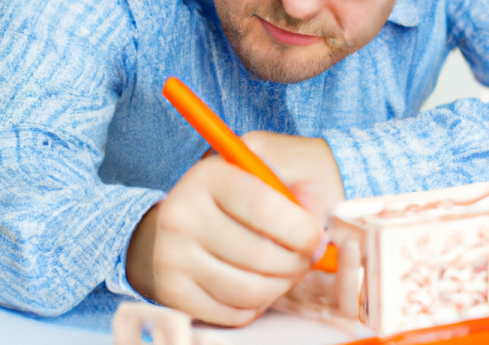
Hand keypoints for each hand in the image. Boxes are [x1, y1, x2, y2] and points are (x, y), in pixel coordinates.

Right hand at [126, 133, 343, 326]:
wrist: (177, 223)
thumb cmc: (234, 198)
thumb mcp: (263, 175)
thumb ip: (295, 187)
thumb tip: (314, 210)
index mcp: (209, 176)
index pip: (264, 208)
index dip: (302, 229)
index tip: (316, 238)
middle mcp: (182, 214)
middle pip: (259, 256)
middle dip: (296, 263)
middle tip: (305, 259)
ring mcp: (172, 255)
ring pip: (248, 291)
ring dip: (280, 287)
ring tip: (285, 272)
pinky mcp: (172, 291)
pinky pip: (232, 313)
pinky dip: (256, 306)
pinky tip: (259, 285)